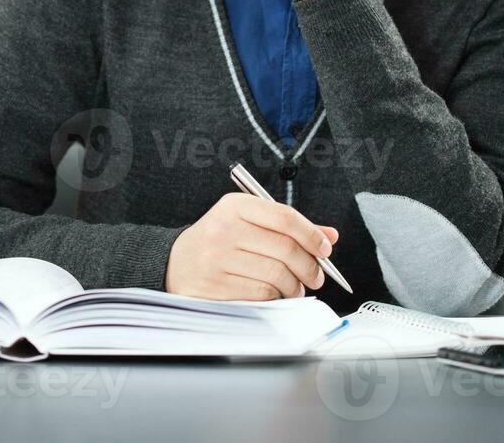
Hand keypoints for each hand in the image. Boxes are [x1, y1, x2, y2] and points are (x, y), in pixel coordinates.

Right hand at [164, 193, 340, 300]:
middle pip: (285, 248)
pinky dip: (276, 297)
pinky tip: (275, 295)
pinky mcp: (215, 286)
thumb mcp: (247, 222)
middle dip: (309, 266)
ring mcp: (217, 259)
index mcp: (234, 206)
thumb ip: (287, 227)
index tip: (325, 248)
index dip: (312, 234)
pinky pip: (261, 294)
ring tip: (295, 287)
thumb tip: (328, 236)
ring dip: (294, 286)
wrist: (174, 263)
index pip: (284, 216)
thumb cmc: (217, 242)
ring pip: (277, 274)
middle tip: (316, 275)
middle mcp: (224, 229)